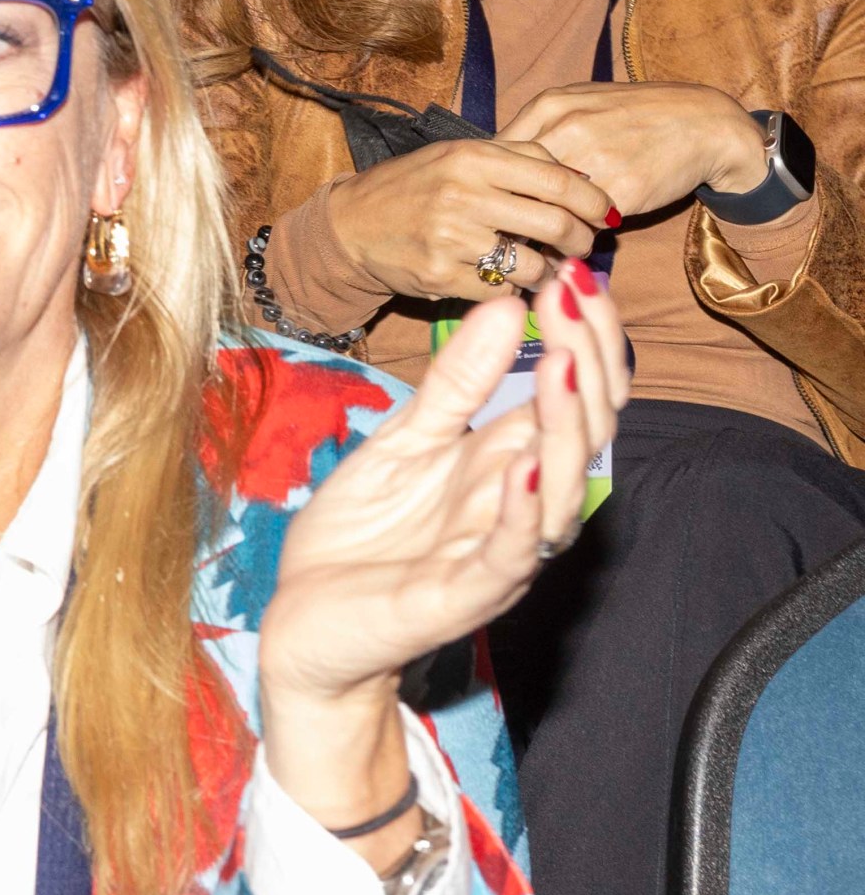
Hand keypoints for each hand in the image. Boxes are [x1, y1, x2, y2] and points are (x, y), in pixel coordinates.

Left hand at [260, 266, 625, 826]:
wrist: (306, 622)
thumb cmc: (361, 537)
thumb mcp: (402, 440)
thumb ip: (457, 383)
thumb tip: (509, 304)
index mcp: (507, 464)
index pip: (574, 395)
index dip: (582, 336)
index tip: (571, 273)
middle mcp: (518, 505)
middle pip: (585, 432)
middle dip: (588, 362)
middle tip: (577, 295)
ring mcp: (497, 551)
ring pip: (563, 490)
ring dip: (568, 427)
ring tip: (564, 364)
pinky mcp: (463, 595)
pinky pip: (510, 554)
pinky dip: (520, 511)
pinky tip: (521, 465)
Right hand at [319, 135, 615, 301]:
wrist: (349, 227)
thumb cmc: (413, 188)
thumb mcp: (458, 157)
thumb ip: (516, 159)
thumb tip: (580, 177)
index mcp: (473, 158)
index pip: (558, 180)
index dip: (594, 200)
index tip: (605, 214)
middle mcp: (464, 195)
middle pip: (555, 223)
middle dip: (581, 241)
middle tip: (583, 247)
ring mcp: (452, 238)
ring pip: (534, 263)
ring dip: (551, 271)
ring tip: (548, 268)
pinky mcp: (443, 276)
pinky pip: (503, 290)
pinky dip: (515, 289)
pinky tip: (512, 282)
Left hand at [499, 79, 777, 216]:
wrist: (705, 125)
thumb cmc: (636, 116)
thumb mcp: (580, 104)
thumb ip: (538, 129)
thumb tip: (494, 167)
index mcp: (549, 107)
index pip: (495, 156)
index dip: (493, 185)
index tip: (494, 203)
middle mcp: (565, 130)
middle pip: (514, 185)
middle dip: (510, 212)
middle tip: (511, 229)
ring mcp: (593, 162)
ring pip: (544, 209)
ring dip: (541, 230)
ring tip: (544, 239)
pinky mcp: (620, 194)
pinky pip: (581, 226)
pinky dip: (575, 238)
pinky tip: (578, 239)